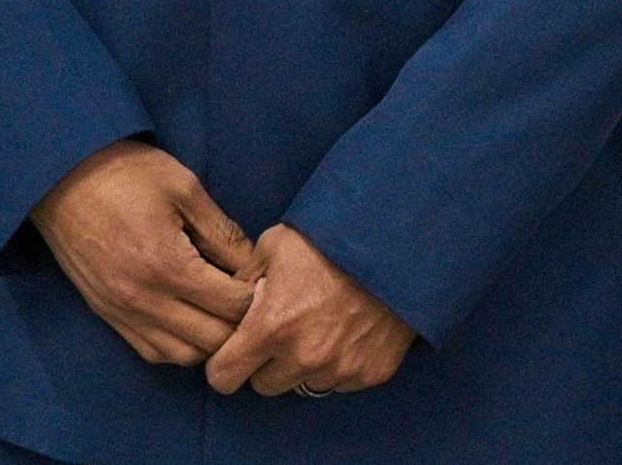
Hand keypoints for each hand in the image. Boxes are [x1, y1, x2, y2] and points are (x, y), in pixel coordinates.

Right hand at [30, 138, 255, 364]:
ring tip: (222, 306)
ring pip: (183, 355)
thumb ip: (223, 232)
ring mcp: (122, 314)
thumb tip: (254, 263)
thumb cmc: (129, 174)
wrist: (64, 177)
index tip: (266, 275)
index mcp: (166, 266)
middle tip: (250, 293)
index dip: (257, 293)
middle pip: (211, 340)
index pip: (231, 305)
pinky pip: (152, 351)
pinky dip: (179, 345)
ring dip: (210, 339)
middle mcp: (143, 301)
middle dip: (239, 321)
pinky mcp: (107, 315)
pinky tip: (192, 316)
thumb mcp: (186, 189)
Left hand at [205, 223, 415, 396]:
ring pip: (303, 383)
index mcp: (272, 327)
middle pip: (264, 385)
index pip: (223, 377)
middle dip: (268, 360)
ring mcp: (340, 368)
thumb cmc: (332, 236)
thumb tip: (229, 303)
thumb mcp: (275, 244)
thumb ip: (244, 281)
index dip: (225, 361)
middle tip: (285, 326)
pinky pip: (340, 381)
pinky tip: (349, 327)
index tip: (236, 348)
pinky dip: (340, 362)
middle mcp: (303, 357)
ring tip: (323, 320)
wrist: (398, 238)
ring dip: (305, 362)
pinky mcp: (371, 371)